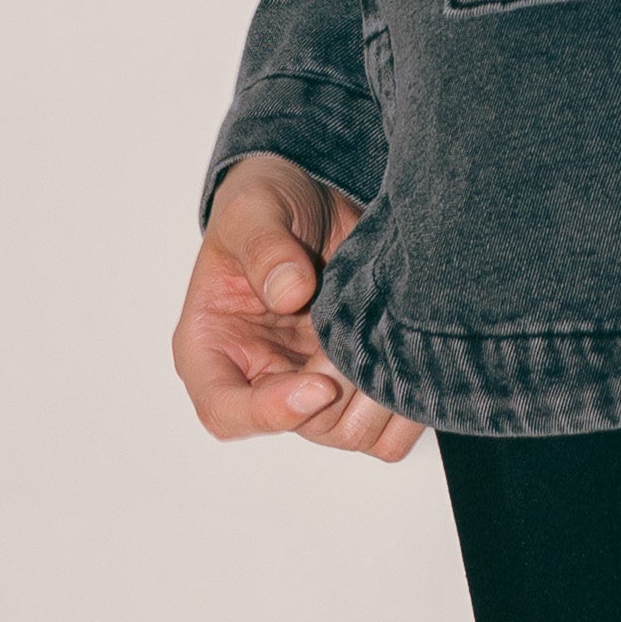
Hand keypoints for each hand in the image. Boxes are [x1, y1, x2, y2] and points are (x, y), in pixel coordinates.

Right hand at [172, 155, 423, 462]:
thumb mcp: (253, 210)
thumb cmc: (265, 205)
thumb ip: (265, 248)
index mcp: (212, 350)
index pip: (227, 413)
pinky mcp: (353, 381)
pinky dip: (406, 401)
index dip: (274, 412)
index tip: (321, 385)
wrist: (314, 190)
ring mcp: (311, 382)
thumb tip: (290, 291)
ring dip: (377, 392)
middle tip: (360, 331)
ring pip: (350, 430)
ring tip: (384, 331)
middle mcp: (260, 377)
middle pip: (304, 425)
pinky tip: (408, 351)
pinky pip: (386, 426)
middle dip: (340, 387)